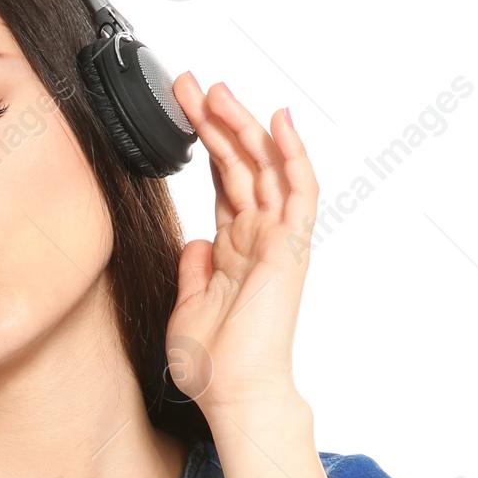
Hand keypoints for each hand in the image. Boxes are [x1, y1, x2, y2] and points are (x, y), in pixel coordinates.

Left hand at [165, 76, 318, 416]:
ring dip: (242, 125)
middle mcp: (258, 237)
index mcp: (233, 248)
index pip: (222, 180)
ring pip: (264, 166)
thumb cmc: (214, 364)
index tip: (178, 109)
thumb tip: (195, 240)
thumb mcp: (188, 306)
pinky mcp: (291, 248)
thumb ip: (194, 269)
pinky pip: (299, 192)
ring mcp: (277, 240)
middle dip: (215, 119)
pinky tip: (278, 120)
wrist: (234, 394)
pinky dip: (292, 154)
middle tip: (187, 82)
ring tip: (216, 89)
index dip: (204, 142)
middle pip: (239, 162)